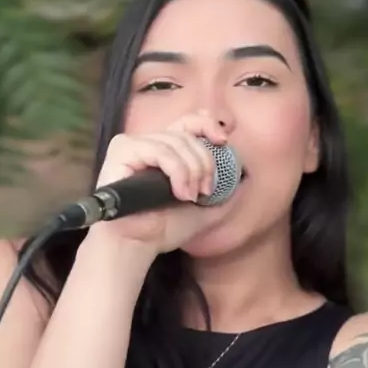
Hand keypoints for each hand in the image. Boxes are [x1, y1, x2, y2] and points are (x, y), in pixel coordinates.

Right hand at [90, 113, 229, 256]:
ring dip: (191, 171)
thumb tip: (245, 180)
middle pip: (187, 134)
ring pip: (175, 142)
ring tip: (189, 197)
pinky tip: (178, 192)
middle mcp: (147, 142)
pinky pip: (159, 150)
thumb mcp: (204, 210)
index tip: (223, 142)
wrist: (137, 245)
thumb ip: (222, 194)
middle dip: (204, 163)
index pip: (188, 121)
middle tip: (204, 192)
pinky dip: (176, 171)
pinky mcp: (122, 151)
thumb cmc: (163, 229)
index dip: (208, 125)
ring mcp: (132, 144)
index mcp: (164, 150)